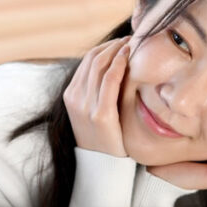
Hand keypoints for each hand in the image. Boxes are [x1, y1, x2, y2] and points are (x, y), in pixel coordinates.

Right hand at [63, 37, 130, 156]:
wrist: (102, 168)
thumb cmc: (103, 138)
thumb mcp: (93, 113)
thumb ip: (98, 93)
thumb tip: (114, 69)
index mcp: (70, 95)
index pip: (88, 59)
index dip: (108, 46)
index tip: (125, 41)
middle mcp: (74, 98)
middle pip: (94, 58)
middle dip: (115, 44)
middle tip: (134, 38)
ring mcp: (85, 106)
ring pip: (100, 65)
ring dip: (118, 49)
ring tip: (135, 43)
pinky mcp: (100, 115)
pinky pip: (109, 80)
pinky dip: (119, 64)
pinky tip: (130, 56)